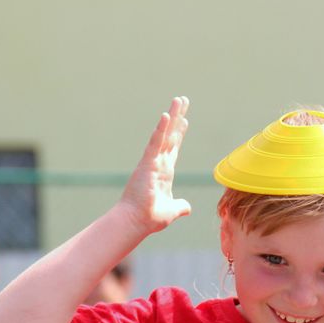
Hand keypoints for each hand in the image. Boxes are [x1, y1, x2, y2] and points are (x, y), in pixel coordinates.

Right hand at [118, 96, 191, 233]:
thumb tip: (187, 208)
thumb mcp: (171, 211)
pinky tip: (167, 115)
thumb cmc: (149, 218)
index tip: (185, 120)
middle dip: (177, 118)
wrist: (136, 223)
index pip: (173, 149)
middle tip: (182, 100)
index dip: (179, 134)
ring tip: (179, 100)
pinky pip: (156, 143)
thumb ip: (180, 206)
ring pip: (164, 134)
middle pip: (170, 136)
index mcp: (164, 173)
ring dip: (172, 116)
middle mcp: (158, 164)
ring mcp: (152, 162)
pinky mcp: (147, 164)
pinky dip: (161, 129)